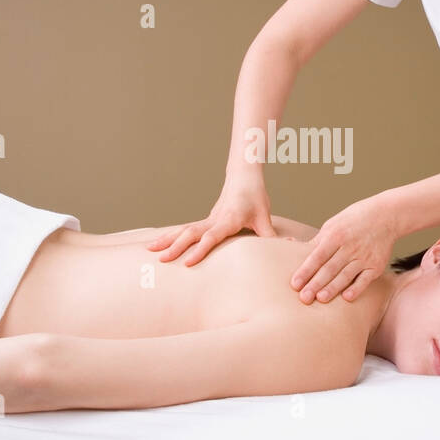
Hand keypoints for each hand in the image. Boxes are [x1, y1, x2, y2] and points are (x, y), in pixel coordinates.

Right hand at [145, 174, 278, 266]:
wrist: (243, 177)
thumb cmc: (255, 197)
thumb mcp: (265, 218)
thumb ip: (271, 236)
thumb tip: (289, 248)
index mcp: (228, 219)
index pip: (212, 236)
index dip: (201, 249)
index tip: (188, 262)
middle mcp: (214, 219)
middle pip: (191, 233)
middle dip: (175, 247)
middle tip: (161, 260)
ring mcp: (206, 219)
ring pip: (183, 230)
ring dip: (166, 240)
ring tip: (149, 251)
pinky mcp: (204, 221)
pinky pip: (184, 229)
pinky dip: (169, 236)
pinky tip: (157, 245)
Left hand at [291, 196, 397, 303]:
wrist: (386, 216)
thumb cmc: (353, 221)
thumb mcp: (333, 225)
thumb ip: (317, 241)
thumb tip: (295, 249)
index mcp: (335, 235)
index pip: (317, 256)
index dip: (305, 271)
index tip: (295, 284)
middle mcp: (349, 247)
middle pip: (329, 268)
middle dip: (315, 284)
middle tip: (304, 298)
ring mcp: (364, 257)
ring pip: (345, 275)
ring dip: (333, 288)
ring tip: (321, 299)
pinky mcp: (376, 266)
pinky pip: (365, 279)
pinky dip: (357, 288)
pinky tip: (347, 298)